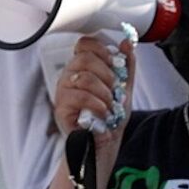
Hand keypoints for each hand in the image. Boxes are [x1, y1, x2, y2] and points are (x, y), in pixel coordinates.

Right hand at [53, 35, 135, 155]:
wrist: (104, 144)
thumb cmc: (110, 117)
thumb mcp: (124, 88)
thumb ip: (127, 65)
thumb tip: (127, 43)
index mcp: (82, 68)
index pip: (84, 44)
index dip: (101, 49)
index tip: (114, 63)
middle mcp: (69, 77)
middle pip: (84, 58)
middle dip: (107, 74)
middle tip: (114, 89)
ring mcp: (63, 92)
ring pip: (84, 78)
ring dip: (105, 93)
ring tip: (109, 106)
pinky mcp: (61, 109)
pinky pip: (80, 97)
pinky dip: (98, 105)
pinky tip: (103, 113)